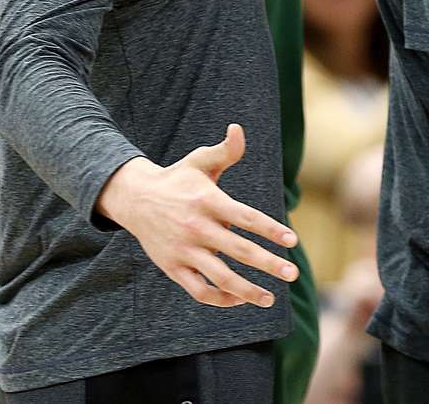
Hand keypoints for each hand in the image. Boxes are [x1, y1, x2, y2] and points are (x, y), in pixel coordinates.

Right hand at [97, 123, 298, 307]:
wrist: (135, 198)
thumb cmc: (178, 179)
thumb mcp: (200, 161)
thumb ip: (225, 150)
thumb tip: (238, 129)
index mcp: (208, 201)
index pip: (247, 217)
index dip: (271, 230)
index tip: (292, 241)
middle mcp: (197, 228)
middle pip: (239, 250)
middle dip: (269, 264)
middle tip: (293, 274)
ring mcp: (184, 250)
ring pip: (220, 277)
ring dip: (247, 291)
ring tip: (270, 299)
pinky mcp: (172, 268)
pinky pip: (198, 290)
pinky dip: (220, 299)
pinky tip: (239, 299)